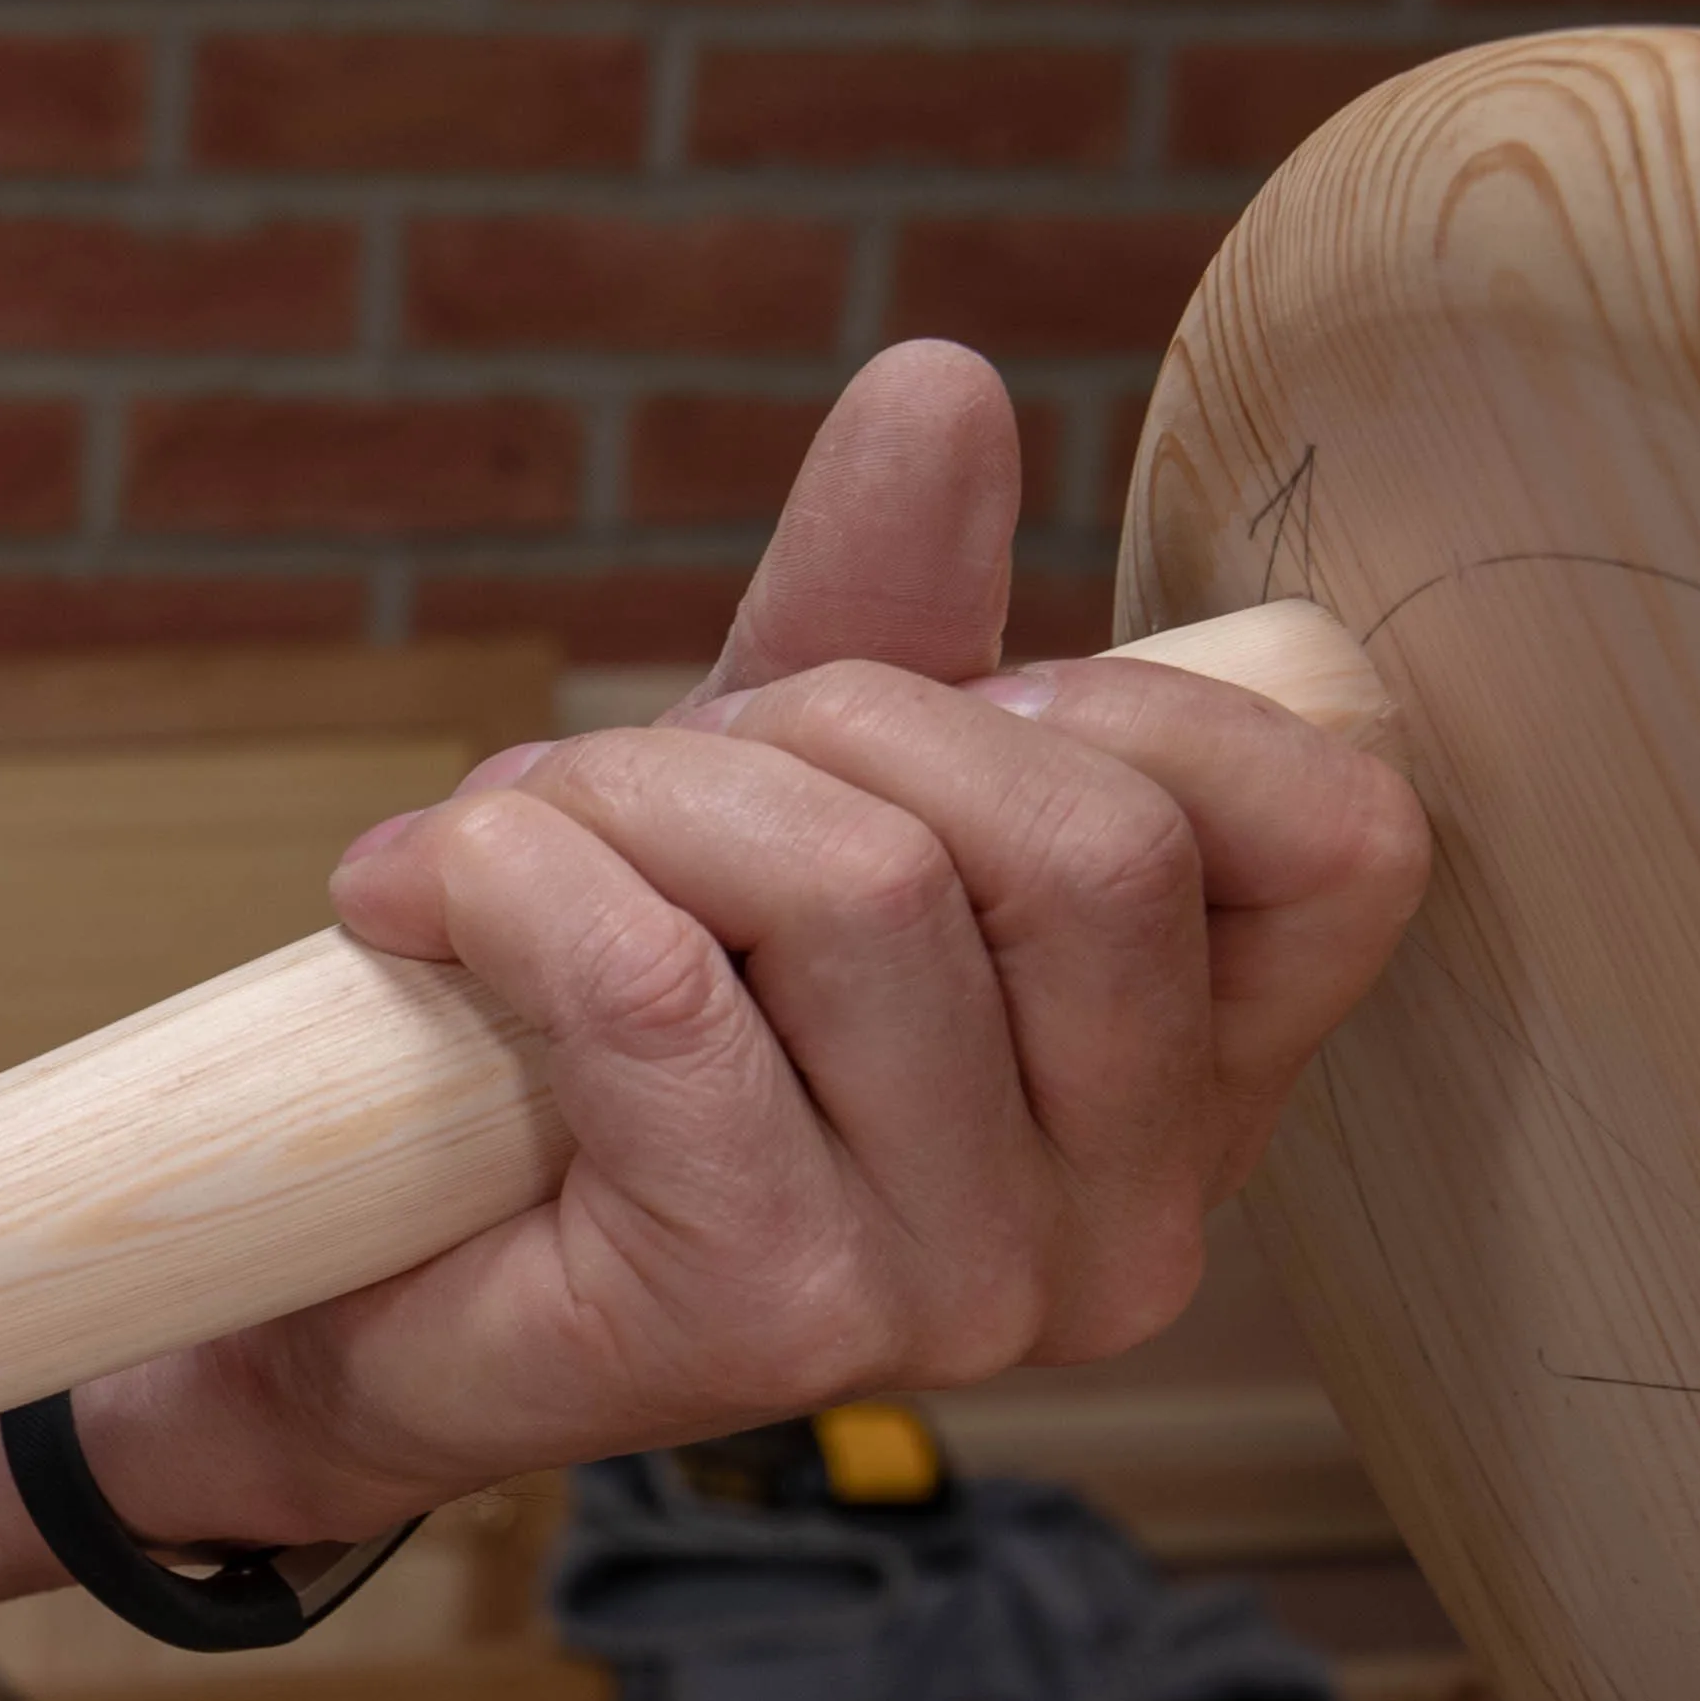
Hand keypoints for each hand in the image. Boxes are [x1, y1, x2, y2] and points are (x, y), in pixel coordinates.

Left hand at [67, 340, 1429, 1548]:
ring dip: (636, 797)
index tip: (896, 717)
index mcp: (1192, 1100)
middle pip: (1077, 834)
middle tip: (619, 778)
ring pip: (866, 891)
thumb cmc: (599, 1056)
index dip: (1126, 705)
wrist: (360, 1306)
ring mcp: (962, 1292)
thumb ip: (888, 610)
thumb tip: (941, 383)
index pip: (1340, 845)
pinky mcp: (766, 1317)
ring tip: (498, 843)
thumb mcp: (772, 803)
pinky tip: (420, 893)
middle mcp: (1125, 1226)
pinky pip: (659, 993)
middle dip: (818, 724)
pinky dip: (516, 883)